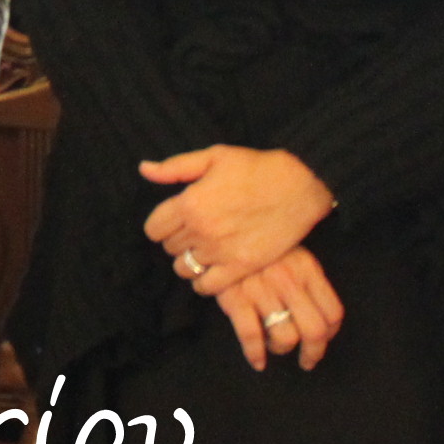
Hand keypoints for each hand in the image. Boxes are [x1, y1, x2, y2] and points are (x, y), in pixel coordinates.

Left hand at [141, 146, 335, 296]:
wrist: (299, 185)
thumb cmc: (256, 167)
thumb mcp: (213, 156)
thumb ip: (175, 167)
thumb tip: (144, 169)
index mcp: (190, 203)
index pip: (153, 229)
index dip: (162, 225)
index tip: (176, 220)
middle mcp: (201, 230)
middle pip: (169, 248)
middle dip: (178, 239)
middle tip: (195, 231)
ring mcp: (221, 251)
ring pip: (185, 268)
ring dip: (190, 261)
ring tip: (205, 250)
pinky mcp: (241, 266)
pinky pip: (207, 286)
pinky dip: (204, 282)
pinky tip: (212, 270)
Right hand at [215, 246, 344, 372]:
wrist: (218, 229)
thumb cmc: (258, 245)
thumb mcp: (291, 251)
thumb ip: (308, 279)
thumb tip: (322, 318)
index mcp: (307, 268)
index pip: (333, 312)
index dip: (330, 334)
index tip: (322, 340)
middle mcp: (288, 280)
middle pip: (314, 331)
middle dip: (313, 353)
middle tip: (307, 359)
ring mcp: (262, 290)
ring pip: (285, 338)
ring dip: (281, 349)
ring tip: (274, 345)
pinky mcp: (235, 298)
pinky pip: (251, 336)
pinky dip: (255, 354)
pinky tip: (258, 360)